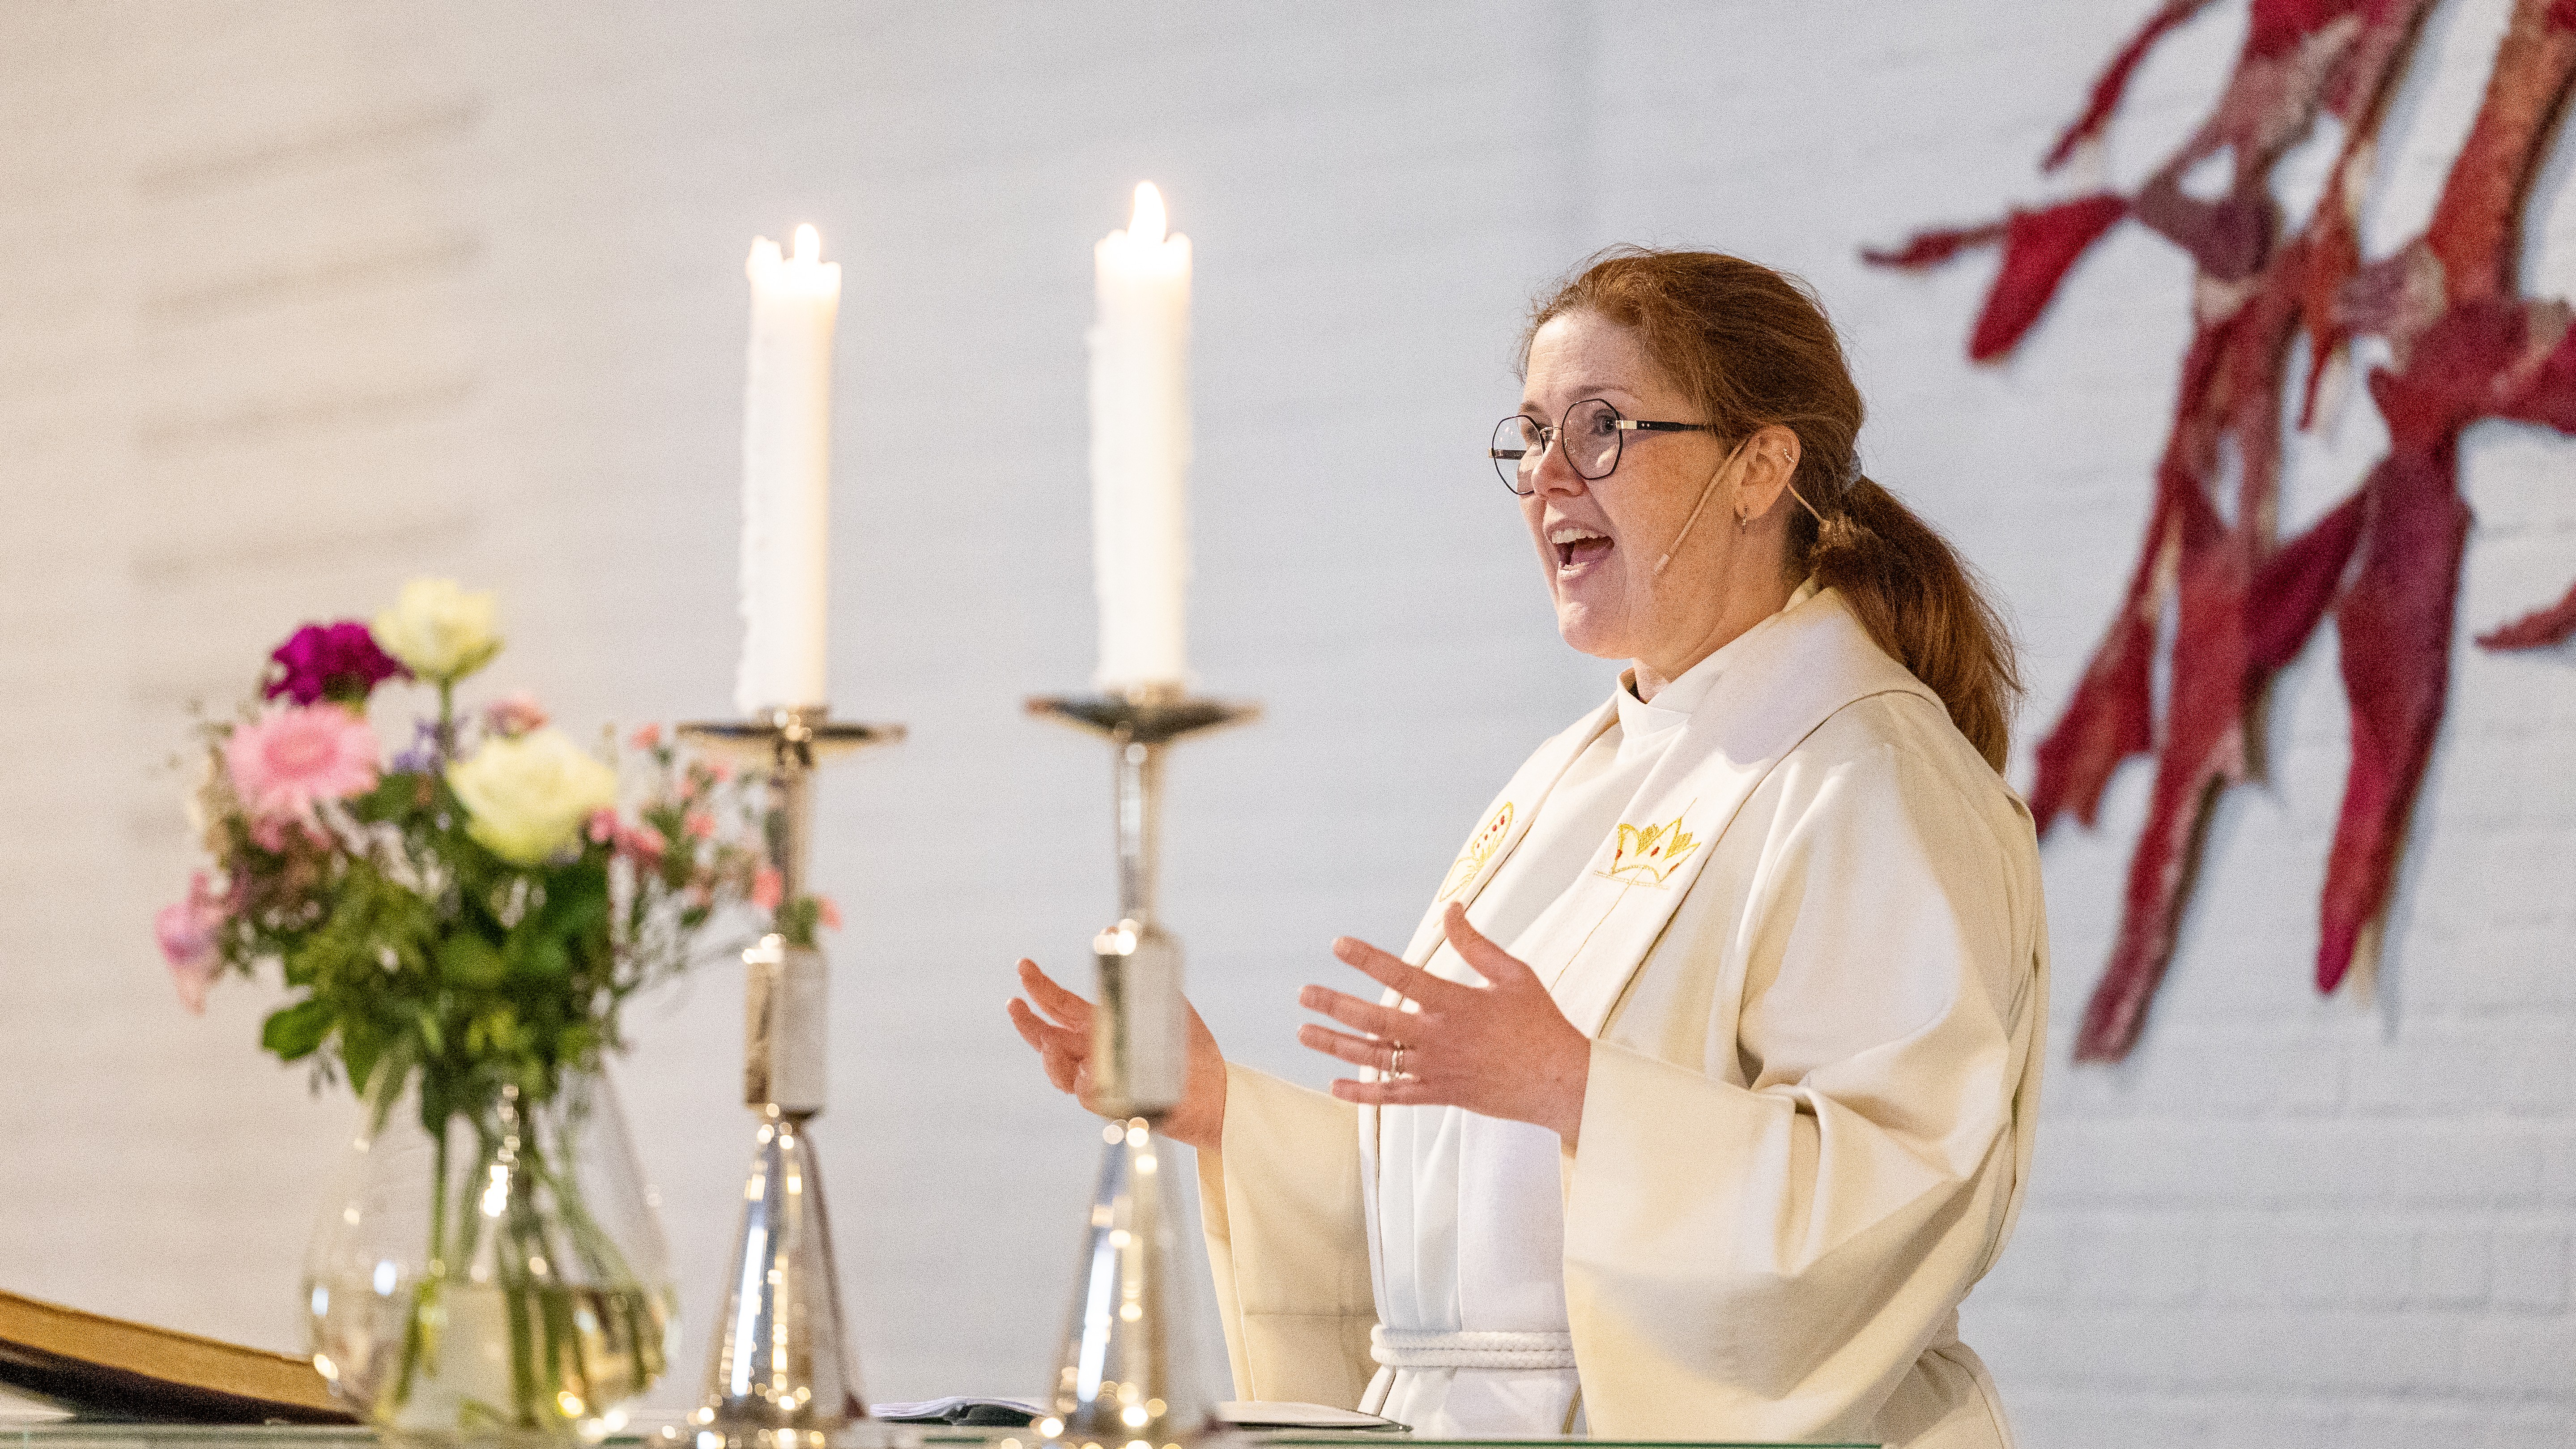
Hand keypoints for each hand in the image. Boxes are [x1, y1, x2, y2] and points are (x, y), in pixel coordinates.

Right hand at [1007, 959, 1228, 1150]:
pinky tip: (1084, 1073)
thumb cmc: (1186, 1045)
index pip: (1059, 1005)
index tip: (1023, 966)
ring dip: (1049, 1057)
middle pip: (1046, 1038)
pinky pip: (1089, 1095)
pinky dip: (1083, 1084)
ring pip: (1058, 1071)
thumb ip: (1141, 970)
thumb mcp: (1165, 1001)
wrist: (1210, 1088)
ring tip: (1048, 1042)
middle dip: (1027, 1022)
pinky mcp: (1112, 1103)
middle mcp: (1091, 1052)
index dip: (1039, 987)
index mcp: (1098, 1024)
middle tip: (1014, 1003)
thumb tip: (1116, 928)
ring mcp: (1098, 1078)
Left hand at [1297, 902, 1591, 1145]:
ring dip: (1336, 1045)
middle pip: (1375, 1020)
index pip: (1403, 975)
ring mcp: (1436, 1069)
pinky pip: (1393, 1096)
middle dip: (1335, 1005)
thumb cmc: (1541, 1024)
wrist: (1560, 1082)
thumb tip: (1451, 909)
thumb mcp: (1514, 975)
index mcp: (1456, 1003)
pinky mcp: (1440, 1094)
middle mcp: (1439, 1037)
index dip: (1367, 959)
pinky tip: (1335, 1086)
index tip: (1339, 945)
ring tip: (1303, 1032)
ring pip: (1375, 1057)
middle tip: (1303, 993)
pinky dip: (1363, 1093)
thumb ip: (1476, 944)